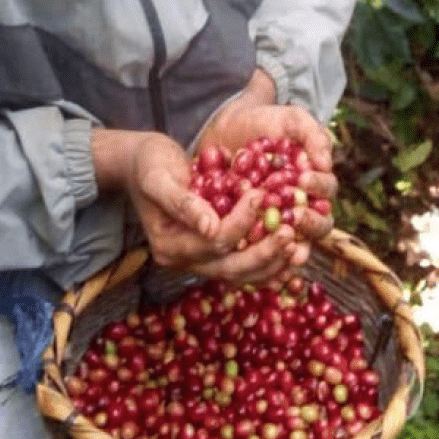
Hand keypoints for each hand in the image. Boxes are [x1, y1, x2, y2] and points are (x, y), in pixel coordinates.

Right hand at [123, 132, 303, 284]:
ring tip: (297, 247)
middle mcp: (183, 260)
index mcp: (168, 245)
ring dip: (271, 264)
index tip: (261, 195)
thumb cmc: (149, 164)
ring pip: (241, 275)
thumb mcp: (159, 176)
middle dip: (264, 253)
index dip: (241, 222)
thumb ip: (182, 202)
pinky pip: (244, 268)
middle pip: (231, 268)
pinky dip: (268, 264)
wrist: (141, 163)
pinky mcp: (212, 254)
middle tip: (290, 234)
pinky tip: (290, 255)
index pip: (214, 242)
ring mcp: (198, 261)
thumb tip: (209, 227)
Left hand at [193, 76, 338, 243]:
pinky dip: (264, 255)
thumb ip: (313, 135)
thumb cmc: (266, 122)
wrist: (227, 125)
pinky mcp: (251, 228)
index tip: (303, 178)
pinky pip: (262, 248)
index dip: (320, 188)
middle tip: (296, 215)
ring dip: (291, 244)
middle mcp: (302, 205)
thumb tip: (326, 163)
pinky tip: (257, 253)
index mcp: (315, 182)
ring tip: (281, 238)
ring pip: (294, 242)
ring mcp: (277, 219)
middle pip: (319, 225)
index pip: (327, 191)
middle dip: (311, 223)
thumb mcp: (292, 120)